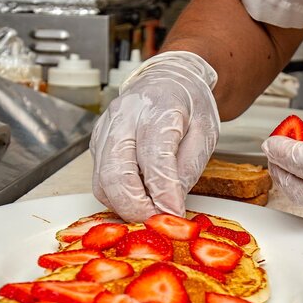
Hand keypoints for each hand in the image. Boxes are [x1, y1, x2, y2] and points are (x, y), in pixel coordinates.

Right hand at [90, 51, 219, 221]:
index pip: (154, 158)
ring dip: (124, 206)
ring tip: (149, 215)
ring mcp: (106, 128)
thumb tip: (171, 205)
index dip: (163, 193)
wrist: (169, 78)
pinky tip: (137, 200)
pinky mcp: (97, 141)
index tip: (174, 215)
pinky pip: (99, 178)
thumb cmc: (190, 105)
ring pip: (102, 180)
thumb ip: (188, 168)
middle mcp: (125, 116)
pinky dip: (116, 197)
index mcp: (158, 108)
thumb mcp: (205, 133)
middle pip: (118, 172)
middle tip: (157, 223)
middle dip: (136, 207)